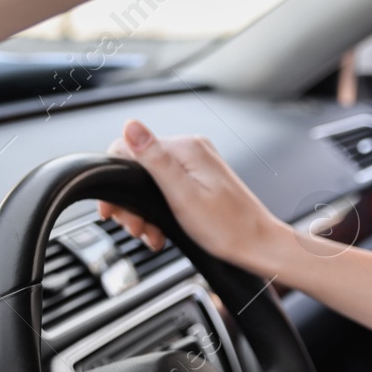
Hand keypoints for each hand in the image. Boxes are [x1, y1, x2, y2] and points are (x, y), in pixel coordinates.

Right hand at [97, 120, 292, 276]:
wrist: (259, 246)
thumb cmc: (227, 227)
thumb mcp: (183, 195)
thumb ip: (155, 160)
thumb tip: (131, 125)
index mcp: (186, 149)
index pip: (130, 148)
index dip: (117, 181)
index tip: (113, 210)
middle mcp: (192, 151)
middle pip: (140, 168)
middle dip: (132, 203)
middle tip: (136, 229)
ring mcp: (197, 166)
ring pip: (151, 183)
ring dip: (144, 211)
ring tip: (151, 234)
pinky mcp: (201, 181)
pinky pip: (167, 190)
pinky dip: (159, 211)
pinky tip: (161, 231)